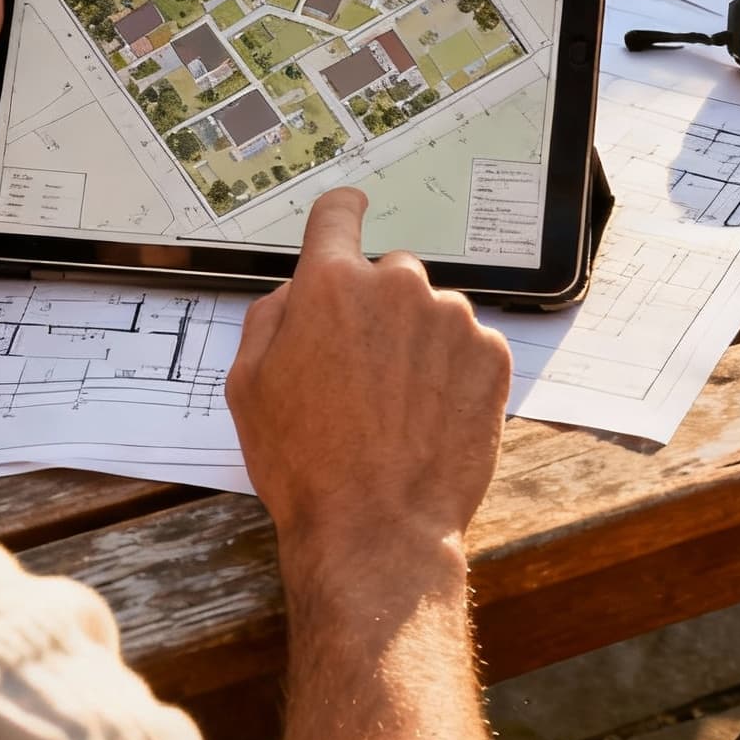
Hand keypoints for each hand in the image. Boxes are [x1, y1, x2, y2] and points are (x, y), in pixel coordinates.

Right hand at [226, 188, 511, 567]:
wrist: (377, 529)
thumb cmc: (305, 464)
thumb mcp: (248, 386)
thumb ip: (269, 318)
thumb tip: (296, 291)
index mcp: (330, 284)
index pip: (337, 212)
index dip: (341, 211)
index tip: (350, 211)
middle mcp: (396, 286)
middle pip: (388, 273)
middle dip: (376, 309)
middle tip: (361, 371)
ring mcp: (450, 319)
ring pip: (431, 312)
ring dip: (417, 342)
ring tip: (397, 407)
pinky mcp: (491, 355)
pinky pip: (469, 345)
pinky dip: (453, 371)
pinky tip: (428, 416)